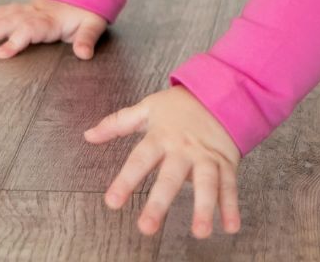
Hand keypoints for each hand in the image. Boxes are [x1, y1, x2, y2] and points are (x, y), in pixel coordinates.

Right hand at [0, 0, 107, 59]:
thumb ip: (87, 38)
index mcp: (50, 20)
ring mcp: (25, 10)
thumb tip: (84, 54)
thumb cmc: (86, 14)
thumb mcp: (93, 25)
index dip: (15, 41)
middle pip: (7, 22)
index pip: (29, 30)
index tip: (0, 54)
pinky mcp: (20, 10)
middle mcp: (34, 14)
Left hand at [84, 86, 241, 238]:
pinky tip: (231, 226)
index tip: (112, 202)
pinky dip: (231, 206)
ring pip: (207, 182)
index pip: (140, 159)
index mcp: (161, 136)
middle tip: (147, 227)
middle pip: (171, 176)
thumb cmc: (181, 105)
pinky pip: (229, 185)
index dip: (126, 180)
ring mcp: (207, 156)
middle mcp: (184, 149)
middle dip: (160, 202)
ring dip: (204, 207)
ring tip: (201, 232)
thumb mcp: (148, 108)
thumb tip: (88, 135)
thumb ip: (118, 123)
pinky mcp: (226, 162)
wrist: (221, 89)